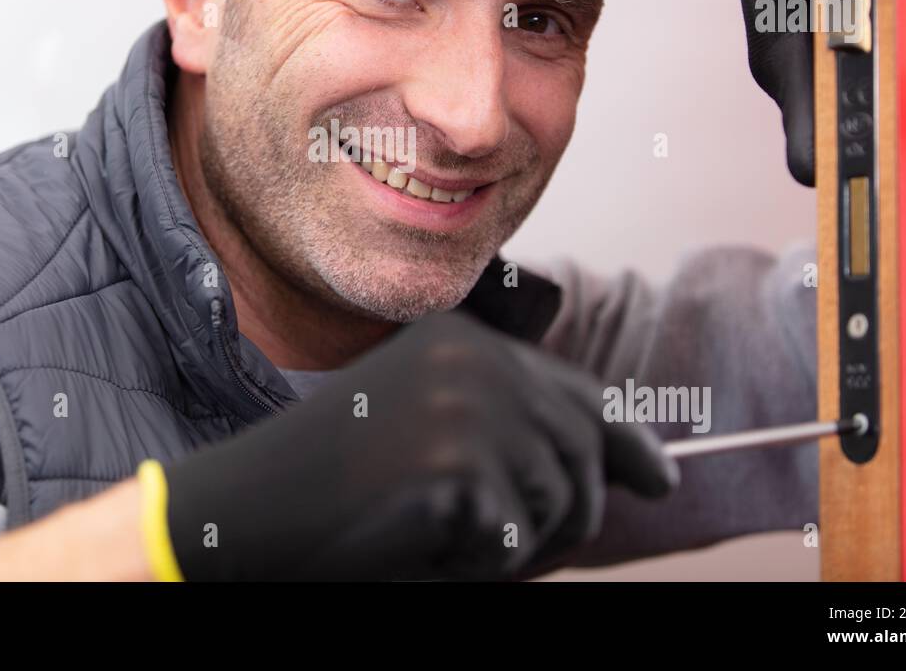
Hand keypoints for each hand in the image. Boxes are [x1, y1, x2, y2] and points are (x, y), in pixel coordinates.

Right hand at [160, 310, 676, 579]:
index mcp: (466, 341)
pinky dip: (474, 565)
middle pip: (586, 453)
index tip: (659, 480)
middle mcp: (478, 361)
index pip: (580, 394)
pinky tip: (417, 542)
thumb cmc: (333, 482)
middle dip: (567, 517)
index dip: (626, 444)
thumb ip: (512, 426)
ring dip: (515, 545)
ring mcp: (470, 409)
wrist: (246, 508)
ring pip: (559, 504)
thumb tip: (635, 465)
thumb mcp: (429, 426)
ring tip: (438, 533)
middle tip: (508, 550)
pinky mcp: (458, 466)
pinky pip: (511, 543)